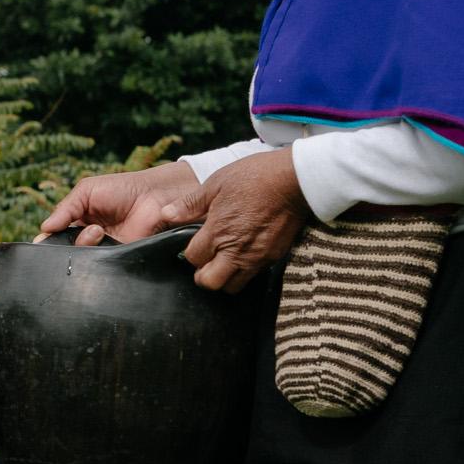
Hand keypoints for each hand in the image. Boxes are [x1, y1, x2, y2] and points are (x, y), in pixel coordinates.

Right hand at [40, 160, 201, 245]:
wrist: (154, 196)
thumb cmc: (122, 188)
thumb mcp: (86, 191)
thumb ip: (64, 209)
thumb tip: (43, 228)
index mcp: (77, 220)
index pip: (55, 235)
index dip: (47, 239)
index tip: (43, 240)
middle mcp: (88, 237)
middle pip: (64, 250)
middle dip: (62, 243)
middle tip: (73, 231)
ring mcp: (102, 249)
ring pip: (80, 258)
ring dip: (83, 244)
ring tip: (97, 230)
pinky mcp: (117, 258)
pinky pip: (100, 265)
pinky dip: (96, 256)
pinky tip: (102, 238)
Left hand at [160, 147, 310, 292]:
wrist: (297, 180)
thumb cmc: (255, 177)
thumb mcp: (216, 183)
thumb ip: (190, 204)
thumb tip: (166, 214)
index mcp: (218, 232)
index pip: (193, 259)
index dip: (190, 254)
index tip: (194, 245)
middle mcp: (236, 250)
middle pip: (210, 282)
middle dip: (203, 276)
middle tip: (205, 262)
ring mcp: (257, 256)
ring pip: (234, 286)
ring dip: (225, 278)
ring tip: (224, 261)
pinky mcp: (275, 257)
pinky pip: (255, 276)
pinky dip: (245, 272)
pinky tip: (243, 255)